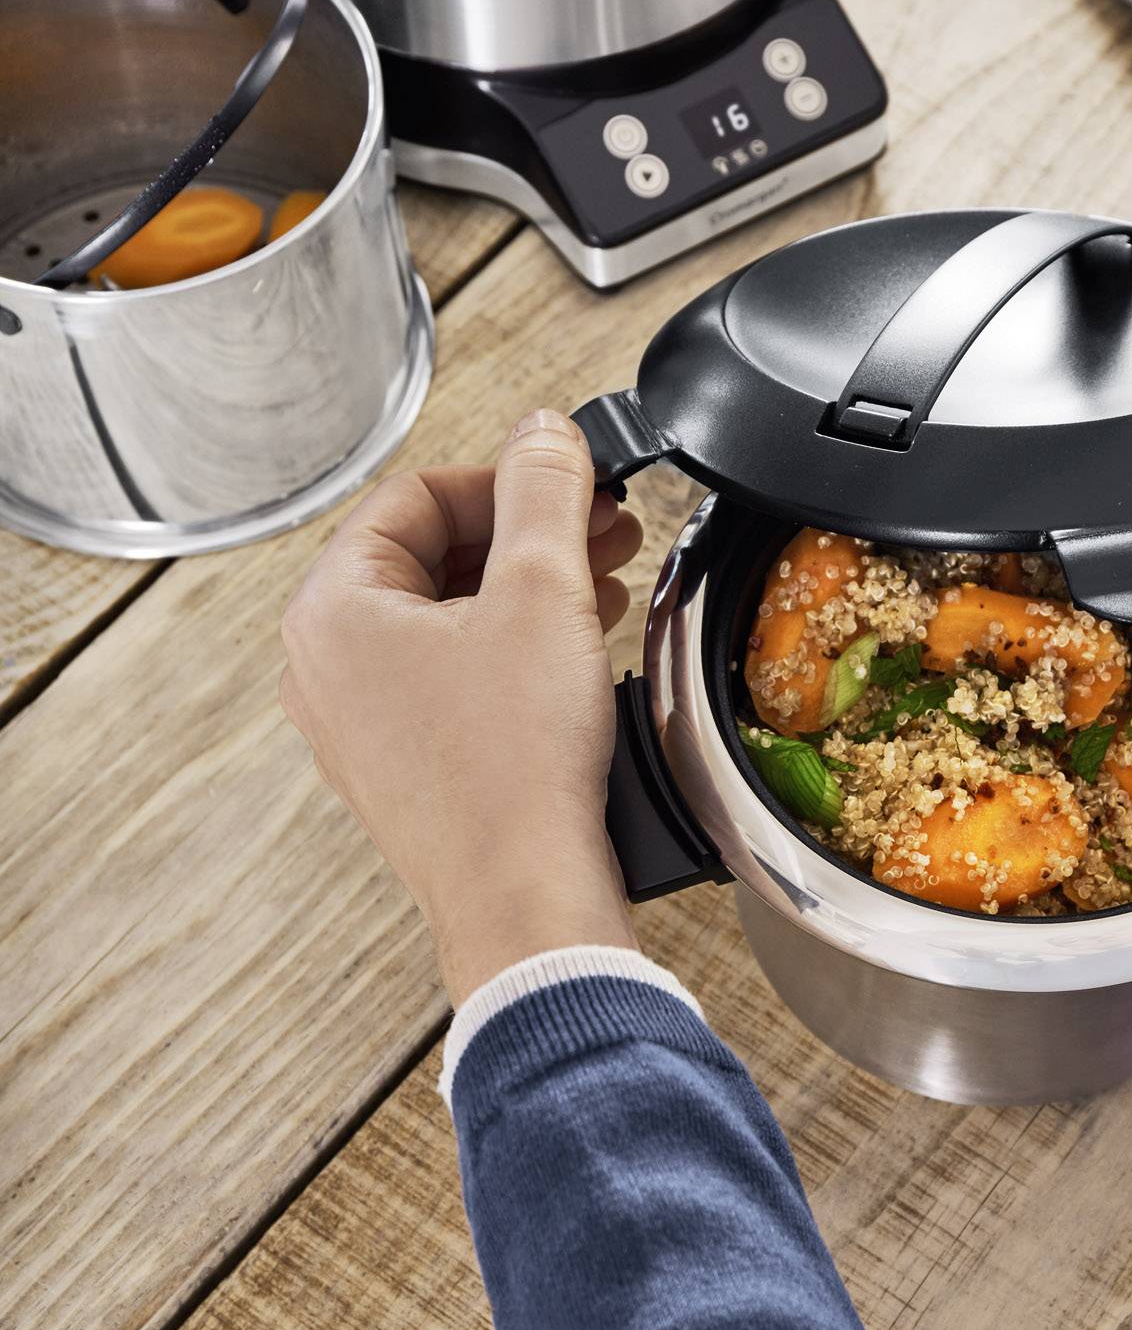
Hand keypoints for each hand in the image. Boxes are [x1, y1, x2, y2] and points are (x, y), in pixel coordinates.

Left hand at [280, 410, 644, 1004]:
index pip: (416, 496)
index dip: (506, 478)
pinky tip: (578, 648)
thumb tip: (545, 432)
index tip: (572, 480)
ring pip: (444, 615)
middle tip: (602, 527)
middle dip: (525, 533)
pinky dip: (512, 647)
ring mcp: (360, 722)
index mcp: (332, 611)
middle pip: (428, 553)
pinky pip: (451, 675)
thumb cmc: (514, 767)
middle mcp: (328, 666)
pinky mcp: (404, 764)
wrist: (524, 897)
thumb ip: (545, 491)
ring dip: (527, 587)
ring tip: (604, 581)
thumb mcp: (543, 594)